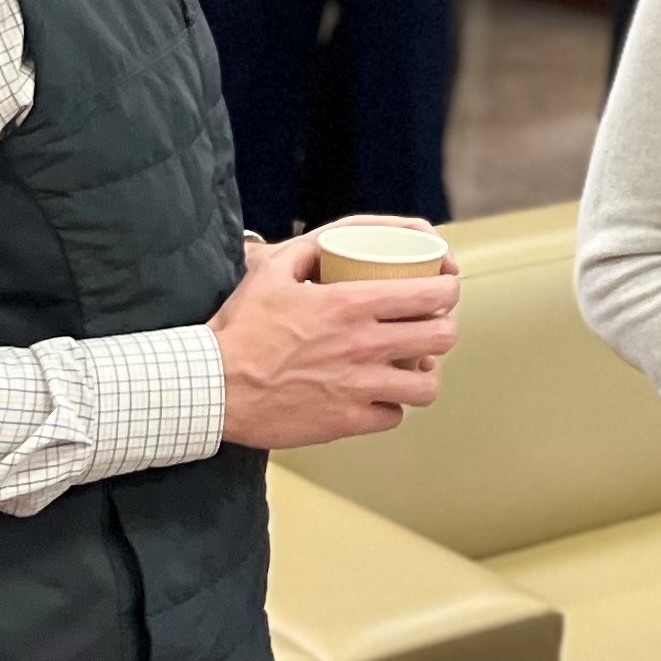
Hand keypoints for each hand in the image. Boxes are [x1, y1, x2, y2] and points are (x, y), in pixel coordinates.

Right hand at [212, 229, 459, 448]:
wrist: (212, 387)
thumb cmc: (238, 329)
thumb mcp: (270, 272)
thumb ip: (309, 248)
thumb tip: (336, 240)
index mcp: (349, 304)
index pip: (430, 294)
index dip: (448, 289)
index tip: (444, 289)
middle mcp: (363, 345)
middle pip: (442, 338)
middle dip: (444, 329)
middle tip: (431, 327)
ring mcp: (358, 386)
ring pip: (427, 386)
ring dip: (424, 375)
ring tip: (412, 368)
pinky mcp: (346, 421)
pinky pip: (393, 416)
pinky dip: (391, 407)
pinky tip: (379, 396)